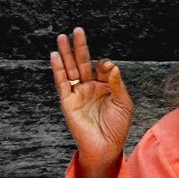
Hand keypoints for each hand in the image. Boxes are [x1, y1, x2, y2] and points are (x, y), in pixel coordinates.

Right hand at [50, 27, 132, 177]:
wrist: (106, 147)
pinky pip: (62, 83)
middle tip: (77, 30)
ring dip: (66, 53)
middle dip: (80, 47)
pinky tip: (55, 56)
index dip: (105, 65)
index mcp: (105, 86)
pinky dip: (58, 70)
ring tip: (62, 37)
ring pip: (71, 69)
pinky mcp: (68, 101)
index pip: (102, 67)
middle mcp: (90, 87)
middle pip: (83, 62)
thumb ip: (117, 84)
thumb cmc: (117, 127)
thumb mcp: (123, 103)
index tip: (107, 68)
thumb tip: (110, 65)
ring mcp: (78, 93)